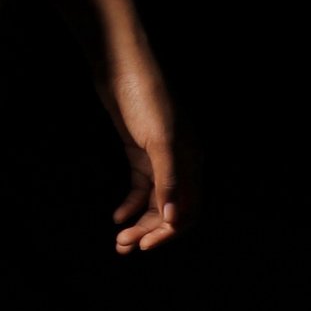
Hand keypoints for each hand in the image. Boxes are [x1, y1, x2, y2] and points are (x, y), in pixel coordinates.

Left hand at [100, 38, 185, 255]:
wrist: (121, 64)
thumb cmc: (145, 96)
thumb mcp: (159, 139)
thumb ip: (168, 178)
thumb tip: (173, 218)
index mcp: (193, 159)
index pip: (188, 208)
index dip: (169, 231)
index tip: (146, 246)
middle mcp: (181, 161)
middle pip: (169, 208)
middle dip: (149, 230)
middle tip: (124, 246)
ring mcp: (159, 156)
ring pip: (153, 200)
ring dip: (138, 222)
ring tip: (119, 240)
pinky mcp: (140, 150)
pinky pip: (139, 186)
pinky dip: (130, 203)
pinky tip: (117, 215)